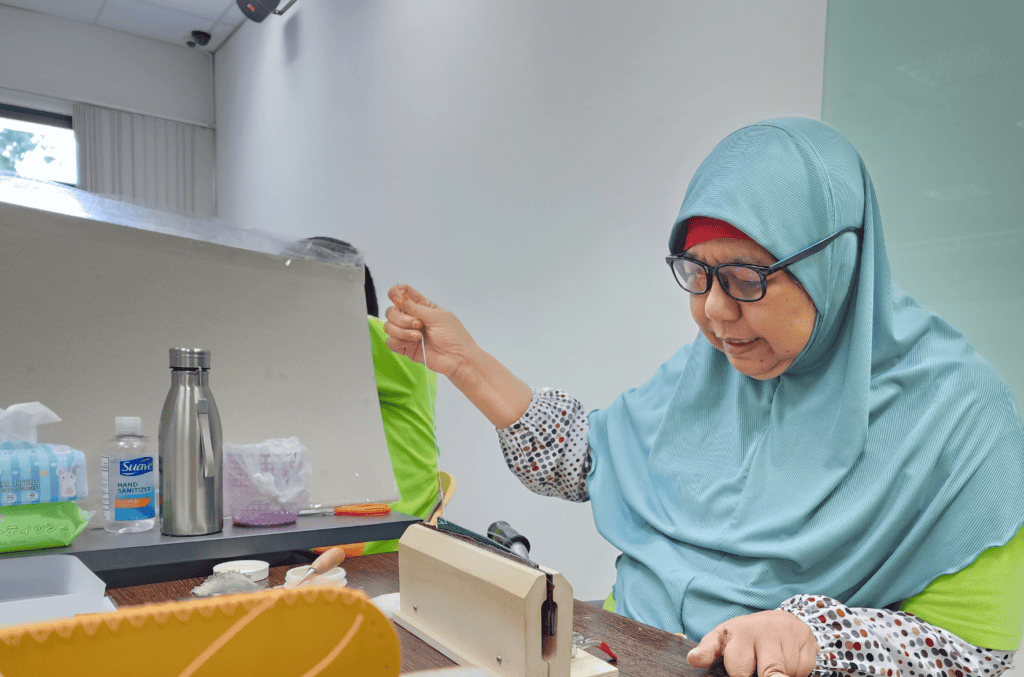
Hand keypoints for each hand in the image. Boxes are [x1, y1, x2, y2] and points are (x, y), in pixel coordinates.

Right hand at [384, 284, 478, 378]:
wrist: (458, 359)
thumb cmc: (454, 336)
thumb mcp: (437, 316)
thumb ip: (415, 307)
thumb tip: (398, 293)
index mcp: (422, 307)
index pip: (403, 294)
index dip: (396, 293)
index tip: (398, 298)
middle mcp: (412, 318)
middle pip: (392, 311)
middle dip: (401, 318)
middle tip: (418, 324)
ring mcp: (408, 333)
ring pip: (388, 326)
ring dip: (402, 331)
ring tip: (418, 337)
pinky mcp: (405, 348)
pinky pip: (390, 342)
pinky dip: (399, 341)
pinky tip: (412, 343)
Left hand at [687, 610, 818, 676]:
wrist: (781, 621)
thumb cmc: (746, 637)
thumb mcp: (723, 640)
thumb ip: (708, 651)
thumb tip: (692, 659)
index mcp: (736, 631)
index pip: (732, 661)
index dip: (726, 666)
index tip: (705, 662)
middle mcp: (761, 629)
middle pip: (765, 674)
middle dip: (760, 674)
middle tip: (757, 665)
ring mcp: (785, 634)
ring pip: (782, 674)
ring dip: (778, 674)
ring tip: (770, 662)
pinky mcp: (805, 640)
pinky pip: (802, 670)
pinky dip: (796, 671)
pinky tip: (787, 658)